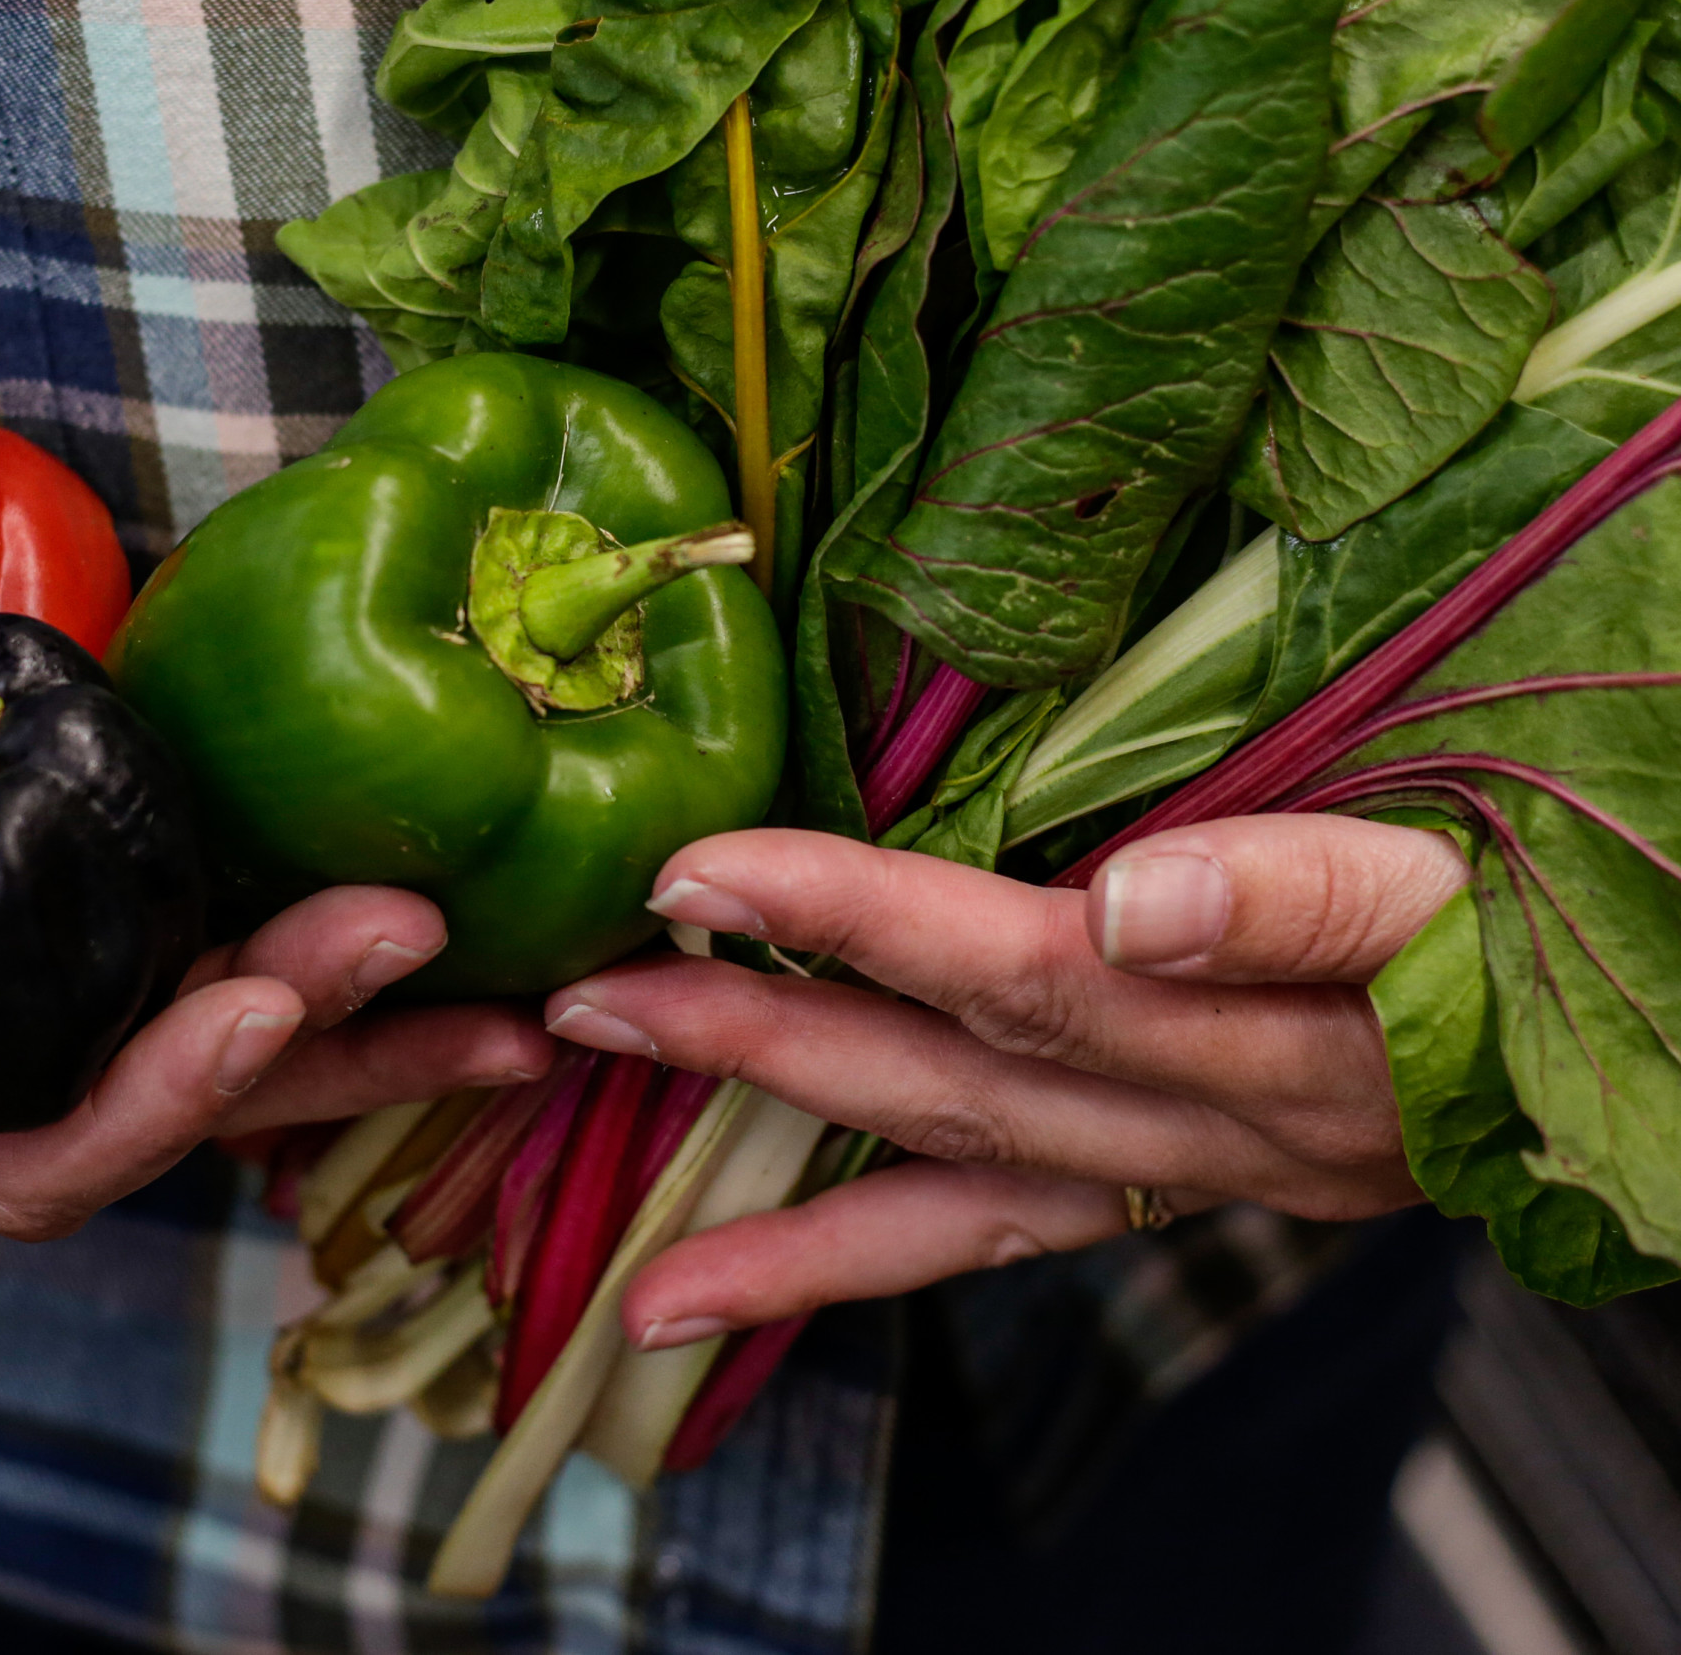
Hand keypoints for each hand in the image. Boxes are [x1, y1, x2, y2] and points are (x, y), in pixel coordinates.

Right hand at [0, 501, 550, 1238]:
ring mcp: (3, 934)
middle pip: (157, 1091)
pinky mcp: (41, 834)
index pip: (7, 1150)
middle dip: (308, 1052)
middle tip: (445, 960)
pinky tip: (412, 835)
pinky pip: (191, 888)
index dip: (136, 1117)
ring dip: (356, 999)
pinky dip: (297, 881)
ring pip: (206, 1004)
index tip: (244, 1024)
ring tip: (503, 963)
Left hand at [536, 817, 1466, 1349]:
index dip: (856, 914)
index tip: (699, 868)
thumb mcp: (1451, 869)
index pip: (1026, 960)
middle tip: (585, 994)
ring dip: (774, 1195)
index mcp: (1278, 1019)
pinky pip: (984, 1244)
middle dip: (761, 1033)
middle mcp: (1219, 1121)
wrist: (1617, 1022)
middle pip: (953, 1074)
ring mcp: (1188, 1172)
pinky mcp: (1165, 1192)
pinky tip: (700, 1294)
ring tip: (613, 1229)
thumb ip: (1304, 889)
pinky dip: (840, 1266)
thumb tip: (1127, 907)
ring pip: (950, 1177)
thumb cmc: (1521, 901)